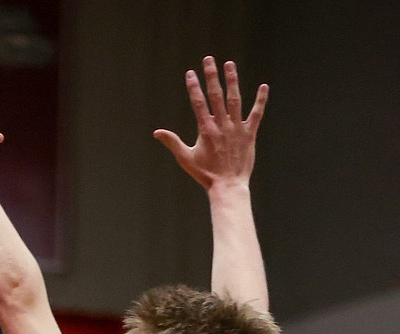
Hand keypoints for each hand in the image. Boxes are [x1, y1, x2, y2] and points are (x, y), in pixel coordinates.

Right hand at [154, 56, 267, 192]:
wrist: (228, 186)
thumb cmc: (206, 174)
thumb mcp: (186, 159)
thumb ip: (173, 142)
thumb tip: (157, 133)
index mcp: (206, 130)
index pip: (198, 103)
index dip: (194, 87)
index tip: (190, 73)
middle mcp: (222, 125)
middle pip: (216, 95)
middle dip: (212, 76)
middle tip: (209, 59)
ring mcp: (237, 128)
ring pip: (235, 100)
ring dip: (232, 80)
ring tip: (229, 64)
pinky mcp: (249, 133)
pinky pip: (256, 113)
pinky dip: (260, 100)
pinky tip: (263, 87)